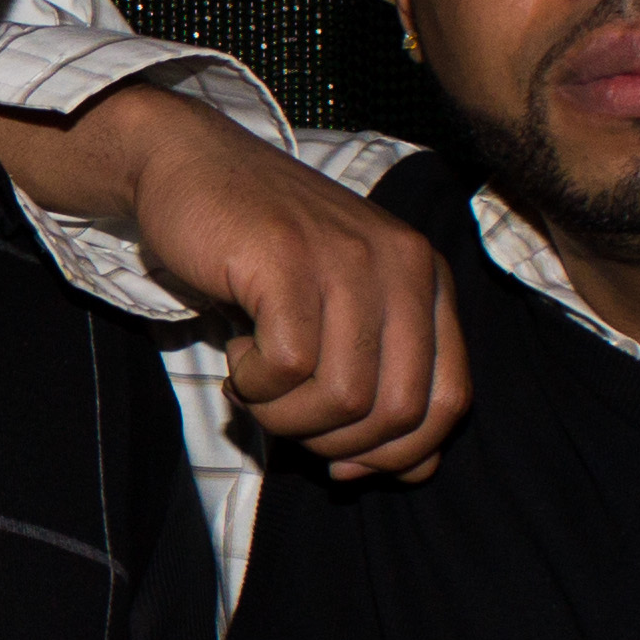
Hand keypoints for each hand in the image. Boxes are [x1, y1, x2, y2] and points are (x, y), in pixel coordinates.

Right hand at [0, 86, 466, 477]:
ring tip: (254, 383)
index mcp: (426, 280)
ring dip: (285, 415)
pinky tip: (238, 354)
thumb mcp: (340, 315)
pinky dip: (255, 383)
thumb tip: (410, 473)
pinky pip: (290, 365)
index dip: (397, 452)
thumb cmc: (264, 253)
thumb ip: (383, 382)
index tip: (342, 461)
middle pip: (397, 410)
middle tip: (286, 416)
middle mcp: (402, 264)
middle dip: (335, 441)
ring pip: (343, 397)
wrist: (191, 166)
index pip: (448, 400)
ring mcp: (348, 257)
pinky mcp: (289, 259)